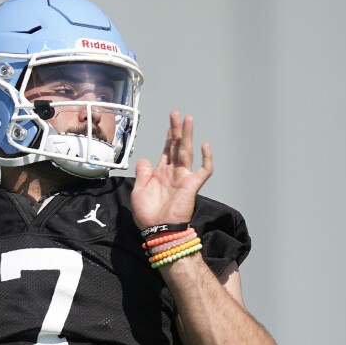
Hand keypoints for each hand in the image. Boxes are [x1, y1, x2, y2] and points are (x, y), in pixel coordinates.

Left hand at [131, 110, 212, 229]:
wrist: (158, 230)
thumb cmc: (148, 215)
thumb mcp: (138, 191)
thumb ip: (142, 174)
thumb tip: (144, 159)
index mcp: (161, 173)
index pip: (167, 149)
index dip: (169, 135)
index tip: (171, 121)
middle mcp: (173, 173)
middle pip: (177, 146)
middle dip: (177, 130)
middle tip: (177, 113)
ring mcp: (184, 178)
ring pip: (188, 152)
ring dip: (188, 135)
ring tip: (188, 119)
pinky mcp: (192, 186)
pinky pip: (204, 170)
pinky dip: (207, 159)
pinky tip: (205, 145)